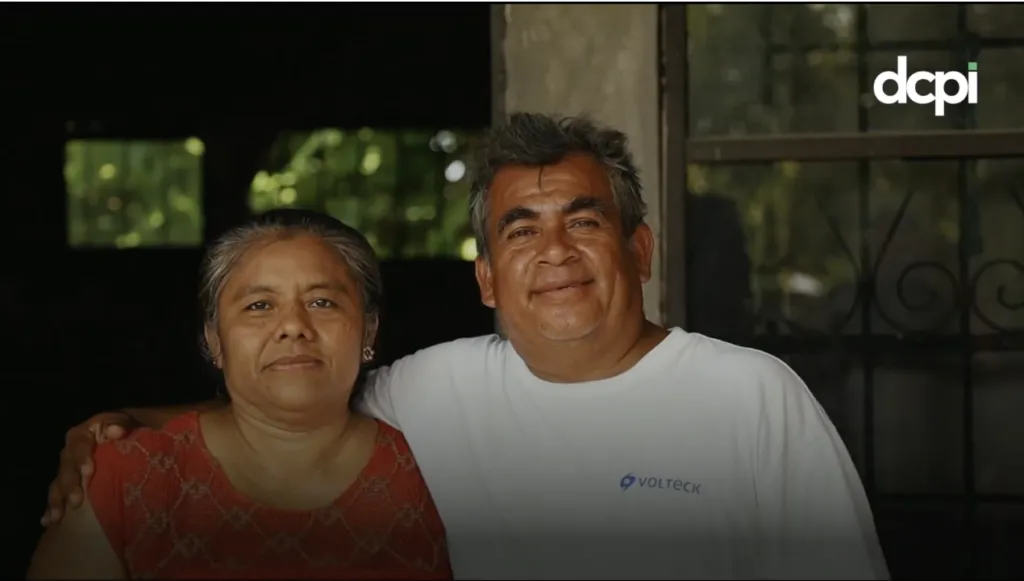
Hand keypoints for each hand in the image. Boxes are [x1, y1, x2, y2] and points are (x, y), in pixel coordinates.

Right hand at [41, 411, 139, 526]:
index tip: (89, 472)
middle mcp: (69, 452)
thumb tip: (116, 431)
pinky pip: (56, 495)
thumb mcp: (123, 422)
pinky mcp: (67, 483)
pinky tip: (47, 521)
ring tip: (57, 517)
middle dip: (69, 485)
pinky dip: (51, 508)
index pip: (79, 446)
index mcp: (80, 436)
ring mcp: (67, 469)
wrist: (120, 436)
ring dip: (56, 501)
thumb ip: (119, 424)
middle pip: (65, 468)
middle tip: (76, 501)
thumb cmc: (122, 429)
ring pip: (57, 484)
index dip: (82, 459)